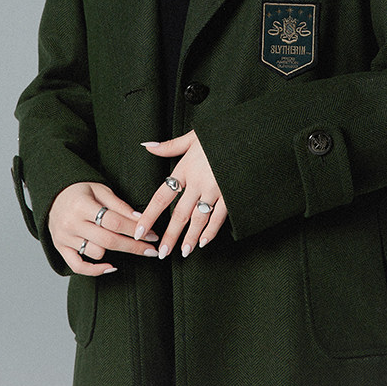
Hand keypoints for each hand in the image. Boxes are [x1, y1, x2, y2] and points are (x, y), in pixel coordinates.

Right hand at [48, 181, 159, 274]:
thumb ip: (119, 205)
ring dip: (114, 251)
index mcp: (81, 205)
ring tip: (123, 243)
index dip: (135, 229)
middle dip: (134, 246)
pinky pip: (78, 266)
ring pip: (96, 253)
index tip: (152, 235)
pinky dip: (95, 270)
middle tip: (152, 250)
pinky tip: (111, 267)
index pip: (114, 221)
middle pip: (108, 240)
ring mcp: (64, 238)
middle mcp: (71, 223)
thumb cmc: (80, 191)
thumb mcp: (100, 190)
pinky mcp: (60, 248)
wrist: (52, 194)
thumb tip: (141, 220)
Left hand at [136, 130, 227, 258]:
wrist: (247, 133)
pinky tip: (205, 241)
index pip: (161, 197)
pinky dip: (212, 230)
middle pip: (179, 214)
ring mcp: (215, 189)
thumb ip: (169, 146)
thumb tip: (147, 146)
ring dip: (190, 237)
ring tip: (184, 252)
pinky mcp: (231, 193)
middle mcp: (198, 182)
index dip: (149, 216)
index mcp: (185, 168)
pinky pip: (219, 216)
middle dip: (170, 235)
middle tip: (162, 253)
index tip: (139, 230)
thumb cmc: (219, 133)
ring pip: (199, 219)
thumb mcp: (193, 136)